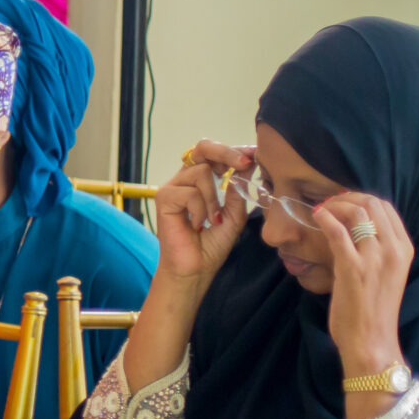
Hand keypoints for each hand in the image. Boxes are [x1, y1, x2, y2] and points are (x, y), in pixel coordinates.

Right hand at [152, 139, 253, 287]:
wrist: (195, 269)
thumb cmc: (211, 245)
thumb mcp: (234, 216)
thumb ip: (238, 192)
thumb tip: (247, 167)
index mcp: (201, 181)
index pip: (215, 154)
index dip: (234, 151)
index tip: (254, 156)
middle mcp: (185, 179)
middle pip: (203, 148)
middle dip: (226, 152)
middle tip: (244, 162)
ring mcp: (173, 188)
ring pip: (201, 172)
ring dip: (214, 198)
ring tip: (213, 219)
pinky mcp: (164, 199)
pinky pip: (190, 192)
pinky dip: (201, 210)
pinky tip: (197, 225)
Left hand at [314, 192, 413, 380]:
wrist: (371, 340)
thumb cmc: (371, 310)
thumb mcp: (382, 273)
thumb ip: (373, 250)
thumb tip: (350, 227)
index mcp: (404, 249)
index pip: (386, 208)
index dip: (361, 199)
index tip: (342, 202)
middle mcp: (394, 250)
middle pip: (373, 204)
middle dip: (347, 198)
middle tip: (329, 204)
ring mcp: (375, 258)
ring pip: (358, 212)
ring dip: (335, 205)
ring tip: (321, 210)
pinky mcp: (353, 268)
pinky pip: (338, 232)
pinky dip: (325, 218)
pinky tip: (316, 216)